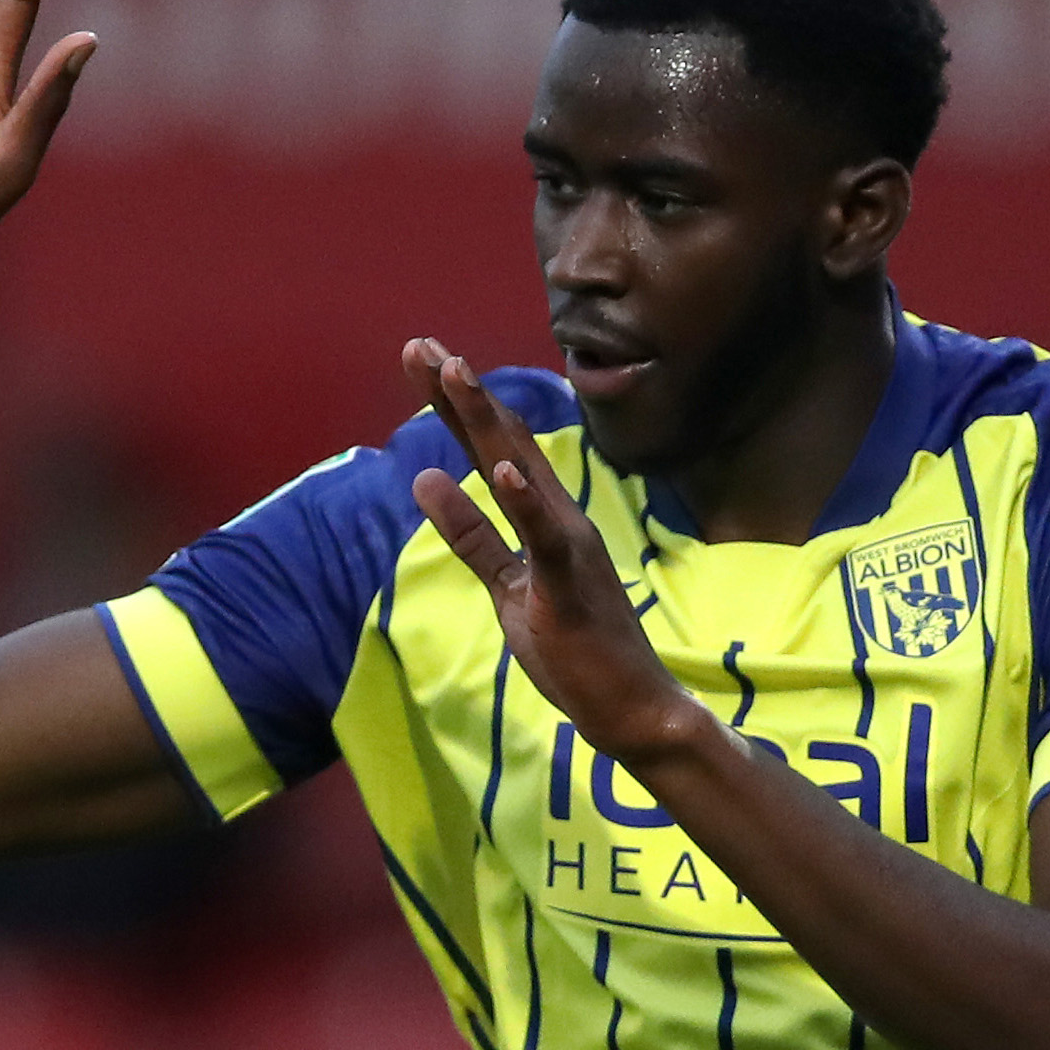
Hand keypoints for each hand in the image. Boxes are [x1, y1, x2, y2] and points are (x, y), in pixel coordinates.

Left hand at [406, 342, 703, 765]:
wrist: (629, 706)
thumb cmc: (572, 646)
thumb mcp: (507, 585)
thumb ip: (472, 535)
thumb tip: (426, 479)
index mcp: (543, 518)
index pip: (491, 449)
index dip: (454, 404)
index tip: (422, 358)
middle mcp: (559, 517)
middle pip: (500, 442)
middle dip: (458, 392)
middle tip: (419, 343)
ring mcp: (568, 546)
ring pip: (520, 471)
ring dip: (486, 421)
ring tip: (453, 371)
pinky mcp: (570, 584)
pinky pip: (543, 538)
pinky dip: (523, 501)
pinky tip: (499, 468)